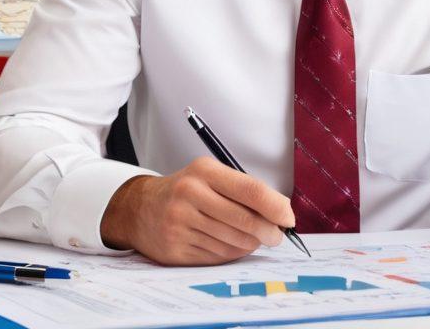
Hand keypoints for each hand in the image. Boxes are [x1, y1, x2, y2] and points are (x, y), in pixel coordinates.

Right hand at [100, 157, 295, 264]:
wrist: (141, 208)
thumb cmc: (187, 191)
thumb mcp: (211, 177)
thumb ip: (244, 191)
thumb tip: (281, 213)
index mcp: (204, 172)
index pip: (251, 190)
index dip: (275, 207)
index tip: (288, 218)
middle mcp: (190, 195)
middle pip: (244, 220)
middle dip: (269, 231)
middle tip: (277, 236)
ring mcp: (180, 223)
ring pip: (233, 241)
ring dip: (250, 244)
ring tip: (252, 239)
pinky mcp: (175, 248)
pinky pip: (217, 256)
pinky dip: (231, 253)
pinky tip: (231, 245)